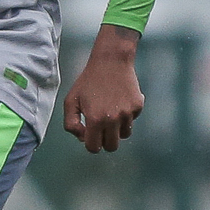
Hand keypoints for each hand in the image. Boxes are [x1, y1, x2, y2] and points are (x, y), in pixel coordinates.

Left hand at [62, 25, 144, 152]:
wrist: (111, 61)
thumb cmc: (88, 81)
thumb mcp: (70, 101)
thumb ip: (71, 124)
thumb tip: (82, 138)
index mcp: (95, 120)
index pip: (94, 148)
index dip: (91, 144)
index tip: (90, 134)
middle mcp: (113, 120)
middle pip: (112, 147)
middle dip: (105, 141)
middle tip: (101, 128)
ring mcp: (128, 114)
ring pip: (124, 135)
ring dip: (117, 129)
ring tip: (111, 113)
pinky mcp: (138, 107)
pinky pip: (132, 121)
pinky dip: (126, 116)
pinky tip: (120, 102)